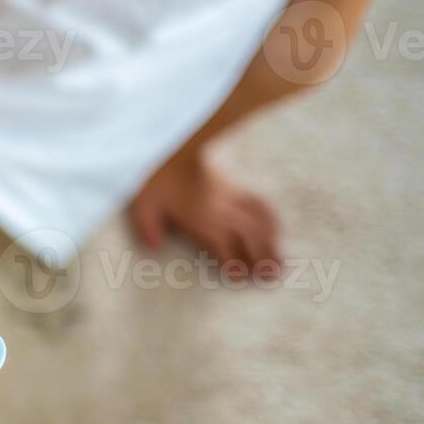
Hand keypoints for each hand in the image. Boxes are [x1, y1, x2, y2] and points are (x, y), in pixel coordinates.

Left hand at [129, 150, 281, 279]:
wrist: (170, 144)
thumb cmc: (153, 177)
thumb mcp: (142, 203)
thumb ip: (148, 227)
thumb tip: (154, 248)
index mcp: (200, 219)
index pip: (222, 246)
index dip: (232, 263)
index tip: (240, 278)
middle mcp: (220, 211)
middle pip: (247, 238)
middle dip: (261, 258)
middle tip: (271, 278)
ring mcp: (230, 197)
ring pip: (258, 223)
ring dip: (271, 242)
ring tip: (280, 262)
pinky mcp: (233, 186)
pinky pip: (258, 202)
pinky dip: (270, 217)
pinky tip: (277, 228)